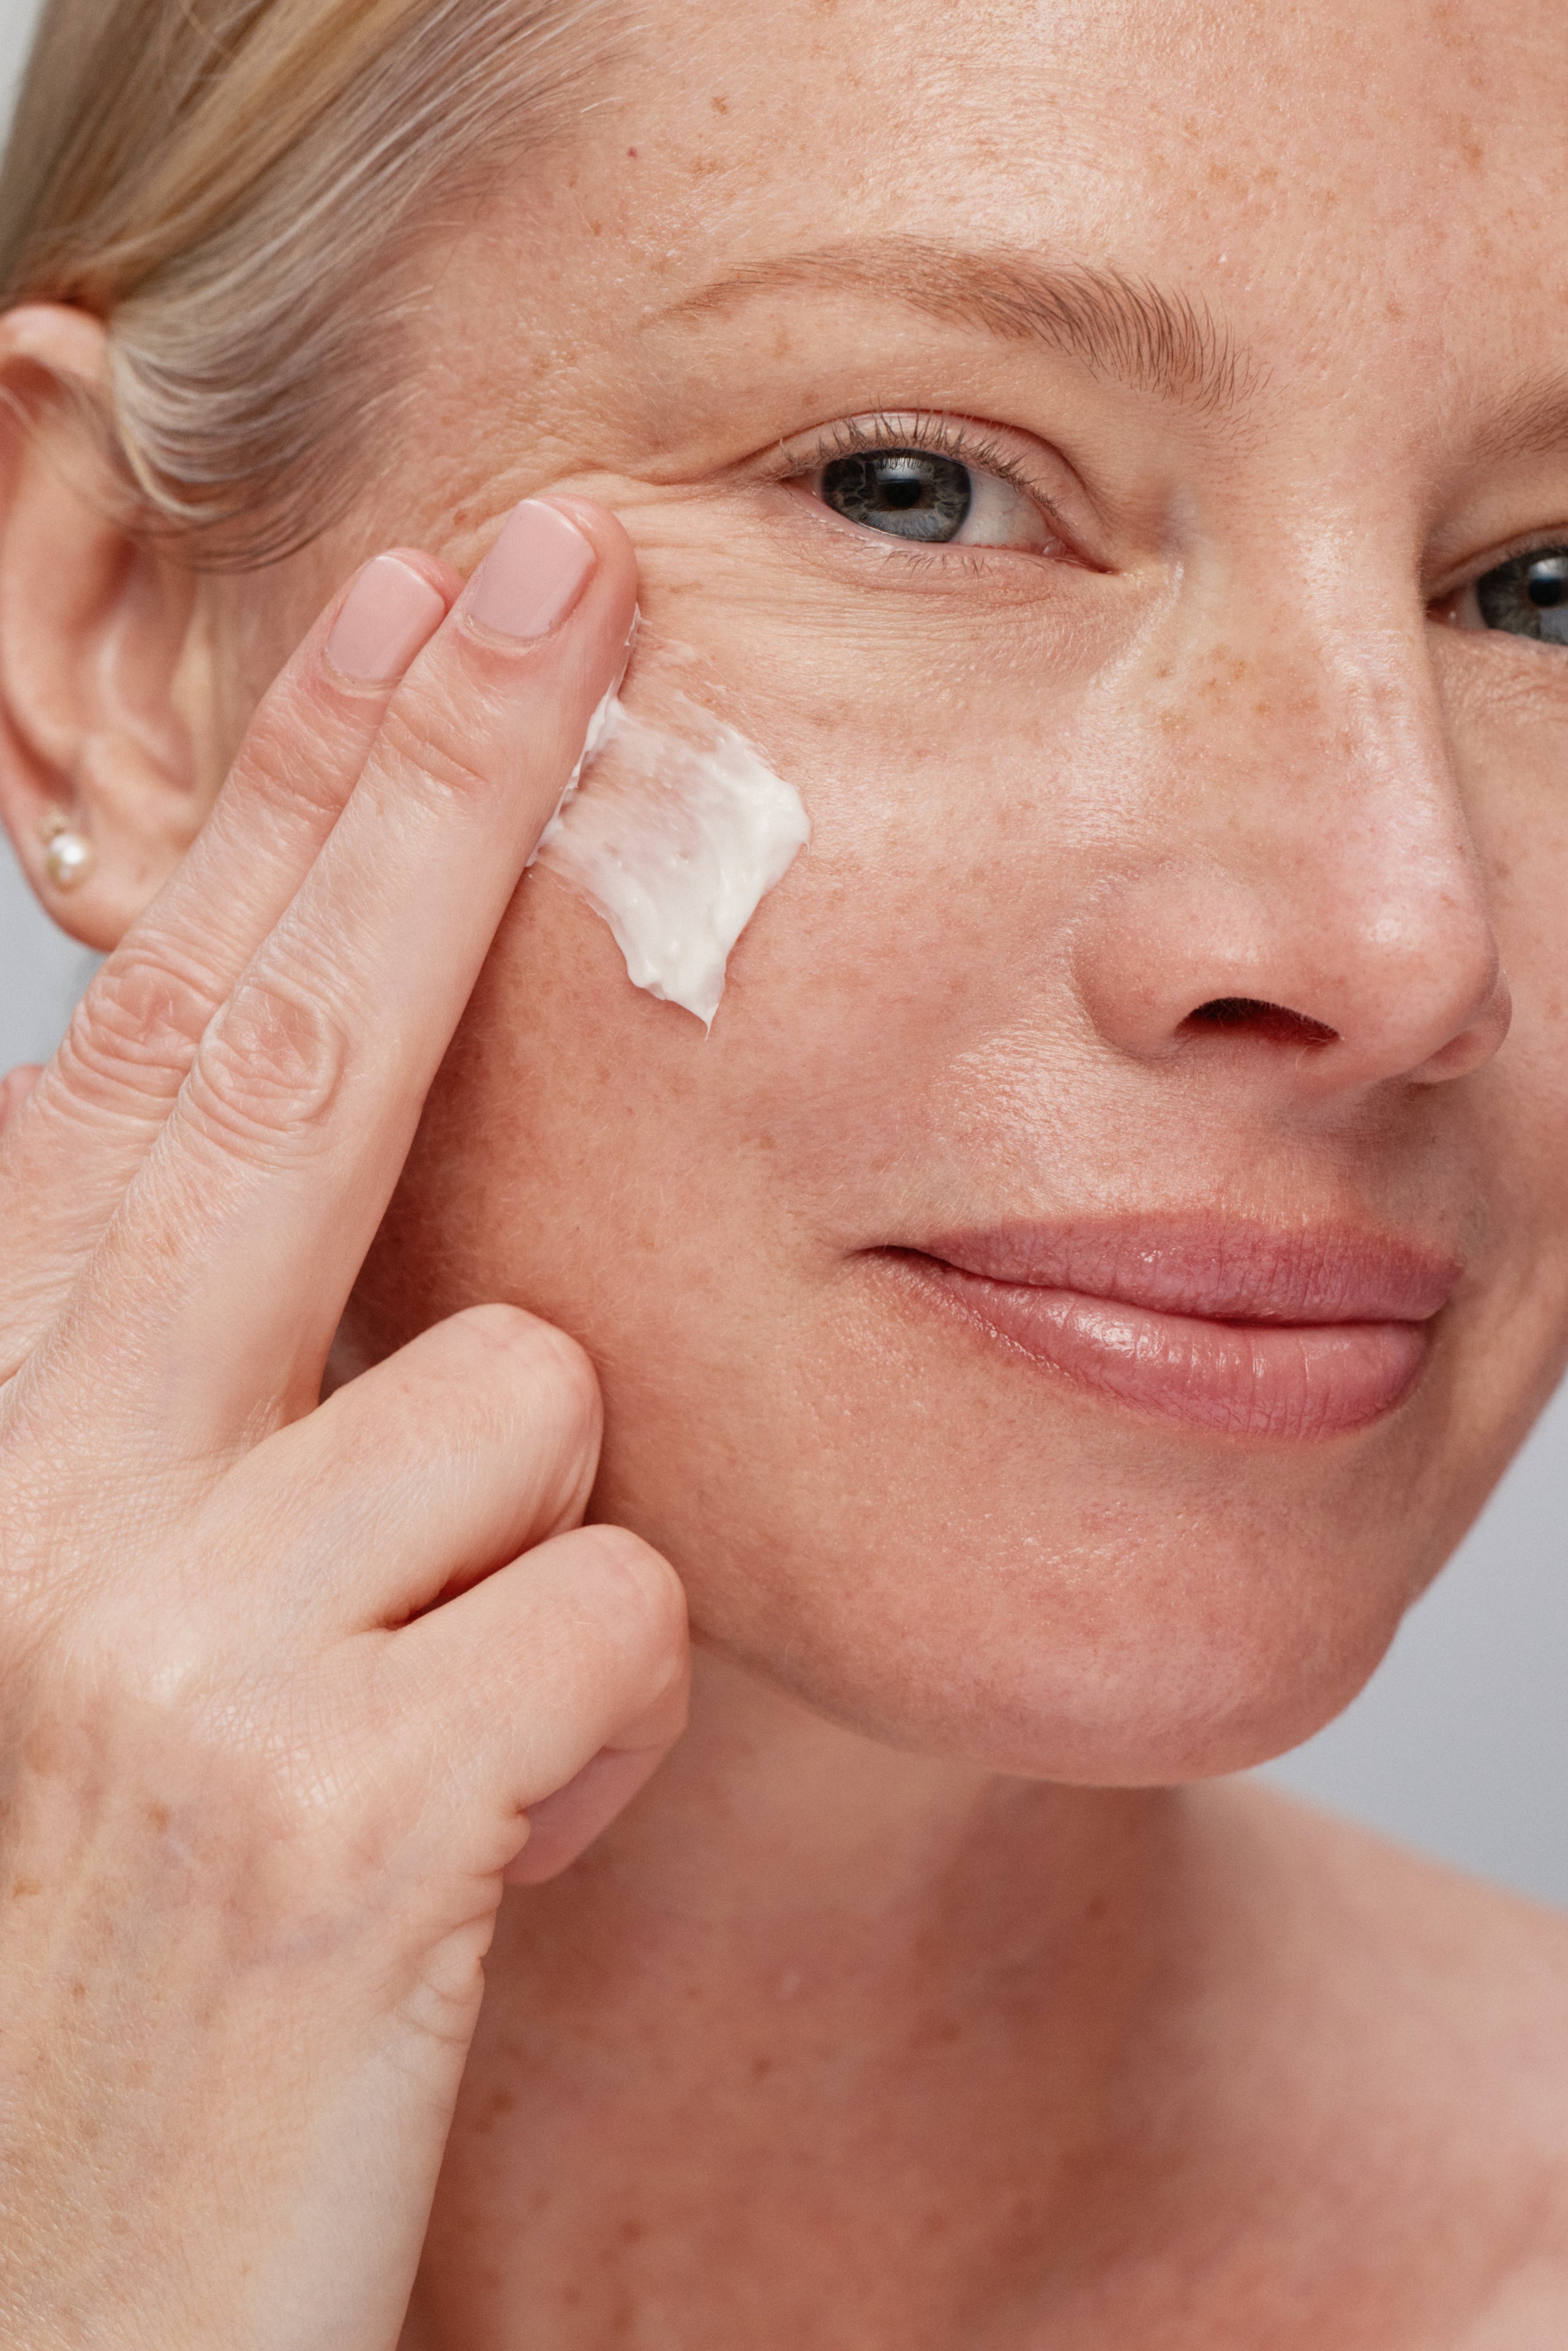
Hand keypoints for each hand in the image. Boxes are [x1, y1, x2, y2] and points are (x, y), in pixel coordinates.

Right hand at [0, 499, 686, 2350]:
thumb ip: (220, 1404)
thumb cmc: (97, 1949)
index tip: (405, 608)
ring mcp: (159, 1648)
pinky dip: (588, 1729)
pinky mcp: (326, 1817)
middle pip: (280, 1062)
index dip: (293, 814)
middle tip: (543, 555)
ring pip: (528, 1405)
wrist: (60, 2288)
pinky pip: (614, 1621)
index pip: (165, 1057)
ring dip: (528, 1560)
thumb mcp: (119, 1635)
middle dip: (426, 783)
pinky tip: (460, 1868)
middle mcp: (24, 1493)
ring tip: (416, 1752)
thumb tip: (400, 1207)